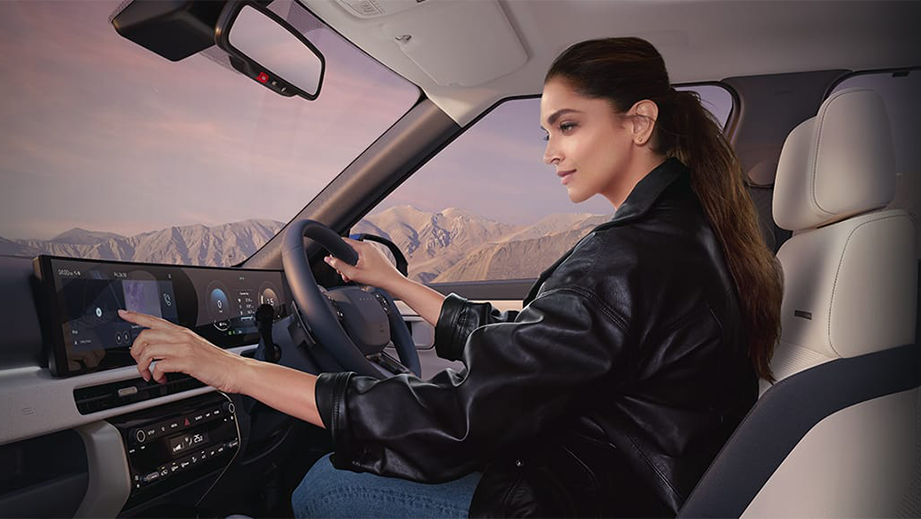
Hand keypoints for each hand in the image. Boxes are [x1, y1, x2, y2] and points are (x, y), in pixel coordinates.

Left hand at [120, 309, 245, 392]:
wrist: (234, 370)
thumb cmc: (216, 362)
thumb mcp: (195, 347)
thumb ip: (177, 345)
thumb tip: (158, 352)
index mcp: (182, 332)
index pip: (154, 319)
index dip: (136, 316)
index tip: (123, 313)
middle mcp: (181, 337)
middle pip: (145, 335)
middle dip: (135, 351)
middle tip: (140, 363)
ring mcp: (184, 348)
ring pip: (149, 350)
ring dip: (143, 366)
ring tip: (149, 374)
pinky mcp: (187, 361)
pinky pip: (160, 365)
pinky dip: (156, 375)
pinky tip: (161, 379)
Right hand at [324, 236, 404, 289]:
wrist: (394, 283)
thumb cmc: (378, 278)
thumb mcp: (354, 274)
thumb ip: (339, 266)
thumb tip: (329, 260)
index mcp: (363, 247)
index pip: (343, 241)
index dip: (336, 251)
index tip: (334, 261)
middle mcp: (369, 247)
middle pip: (349, 250)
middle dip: (343, 262)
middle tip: (343, 273)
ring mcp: (374, 252)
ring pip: (356, 256)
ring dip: (350, 265)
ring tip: (351, 277)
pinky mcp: (377, 257)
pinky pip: (363, 259)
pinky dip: (358, 266)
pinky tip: (358, 275)